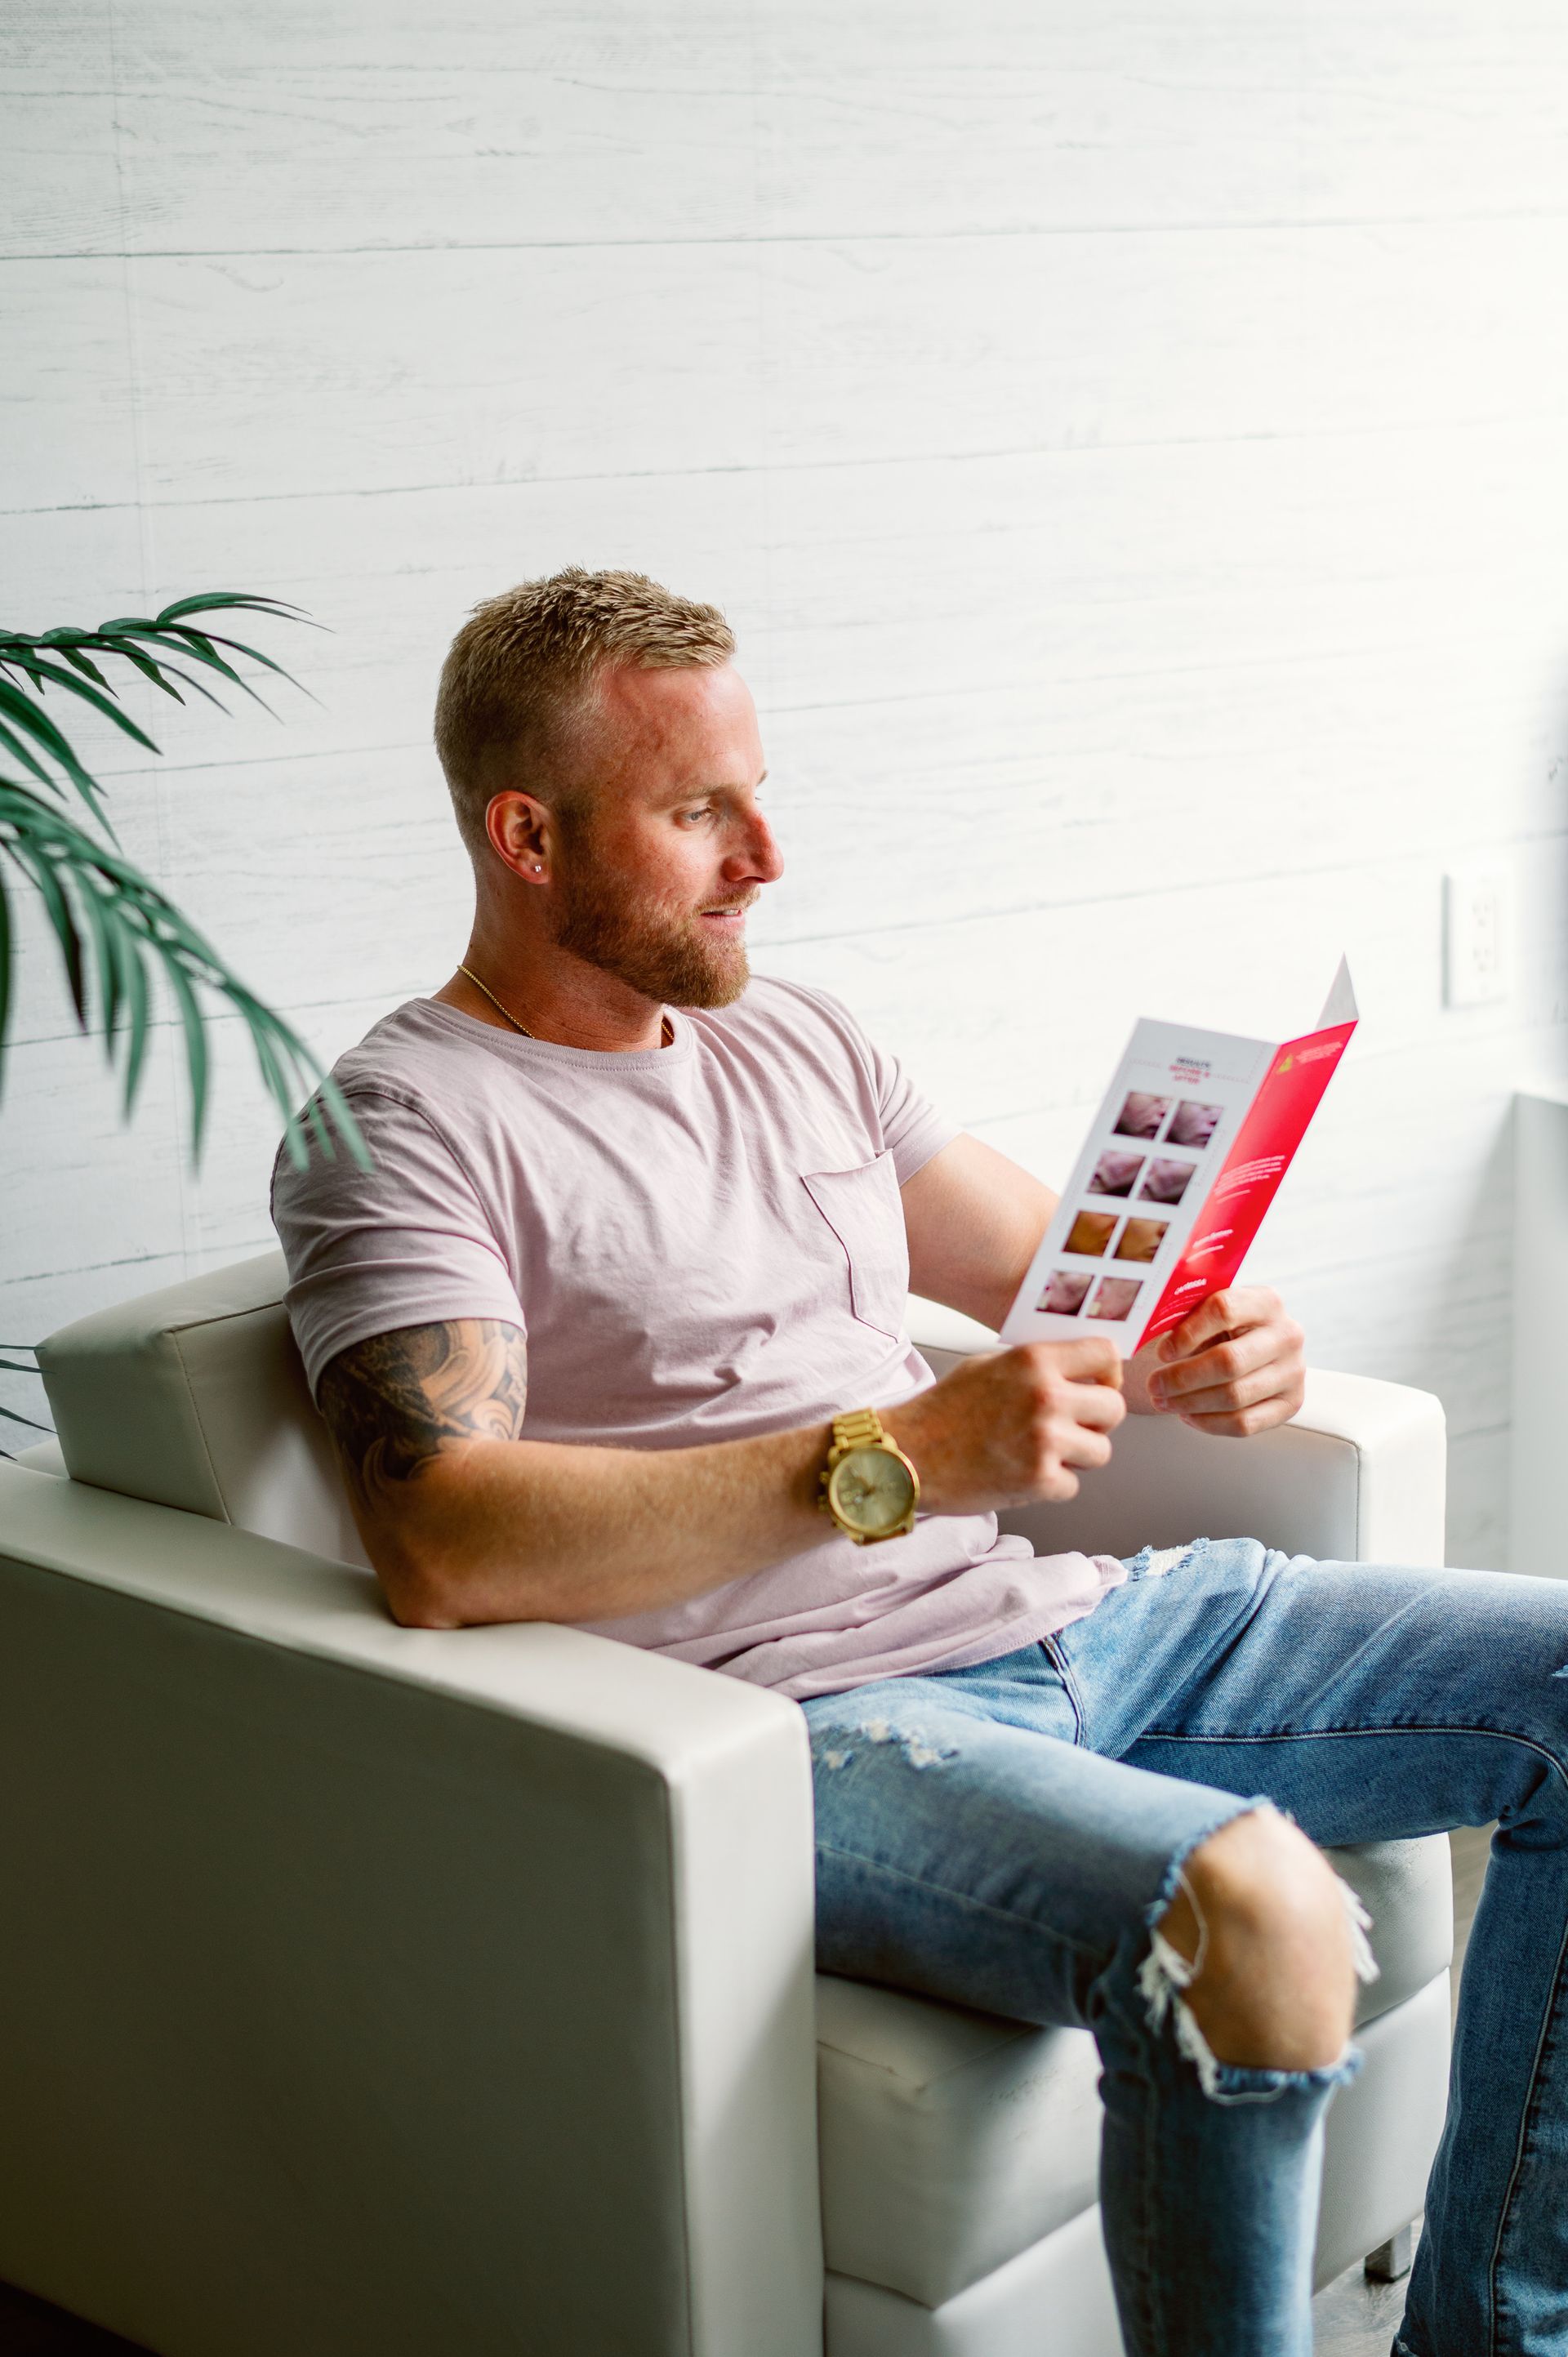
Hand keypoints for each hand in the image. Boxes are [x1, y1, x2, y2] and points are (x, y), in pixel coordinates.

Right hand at [885, 1337, 1125, 1514]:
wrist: (906, 1456)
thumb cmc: (942, 1410)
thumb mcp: (988, 1364)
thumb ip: (1036, 1364)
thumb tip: (1080, 1370)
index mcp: (1034, 1361)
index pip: (1105, 1354)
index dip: (1109, 1372)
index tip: (1101, 1385)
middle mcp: (1046, 1397)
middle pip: (1113, 1408)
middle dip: (1096, 1421)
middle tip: (1072, 1427)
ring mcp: (1045, 1440)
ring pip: (1101, 1451)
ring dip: (1077, 1456)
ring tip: (1043, 1452)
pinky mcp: (1039, 1480)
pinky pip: (1073, 1485)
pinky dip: (1052, 1485)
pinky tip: (1022, 1473)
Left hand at [1130, 1286, 1304, 1436]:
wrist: (1262, 1347)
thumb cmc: (1225, 1328)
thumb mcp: (1210, 1311)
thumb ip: (1186, 1313)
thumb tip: (1142, 1327)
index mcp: (1266, 1302)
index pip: (1223, 1310)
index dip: (1187, 1333)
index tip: (1162, 1352)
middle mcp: (1287, 1335)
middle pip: (1228, 1362)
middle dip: (1182, 1378)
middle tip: (1153, 1385)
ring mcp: (1293, 1372)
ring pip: (1235, 1396)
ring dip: (1190, 1404)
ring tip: (1163, 1402)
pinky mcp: (1291, 1403)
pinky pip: (1244, 1423)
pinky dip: (1208, 1423)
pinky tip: (1187, 1415)